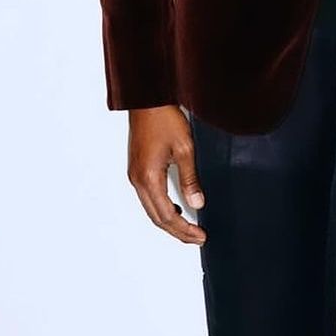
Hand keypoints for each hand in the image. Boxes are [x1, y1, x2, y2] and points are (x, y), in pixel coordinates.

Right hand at [127, 105, 207, 244]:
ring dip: (168, 220)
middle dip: (177, 230)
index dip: (184, 229)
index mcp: (148, 178)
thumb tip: (197, 205)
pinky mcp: (137, 168)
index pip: (166, 216)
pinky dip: (162, 207)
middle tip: (196, 237)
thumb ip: (190, 179)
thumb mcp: (185, 148)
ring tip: (189, 226)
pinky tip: (176, 206)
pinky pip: (148, 196)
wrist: (148, 98)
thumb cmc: (164, 118)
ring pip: (151, 208)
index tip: (200, 236)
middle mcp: (137, 180)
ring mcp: (135, 174)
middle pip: (156, 217)